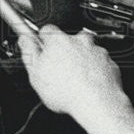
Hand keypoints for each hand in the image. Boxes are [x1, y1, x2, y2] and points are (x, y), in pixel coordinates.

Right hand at [18, 25, 133, 133]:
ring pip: (85, 51)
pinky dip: (93, 70)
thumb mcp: (35, 74)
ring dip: (79, 61)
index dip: (42, 42)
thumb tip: (25, 40)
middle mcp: (79, 40)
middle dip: (63, 52)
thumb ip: (29, 52)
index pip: (46, 30)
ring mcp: (96, 51)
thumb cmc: (67, 91)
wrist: (97, 102)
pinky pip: (98, 62)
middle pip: (67, 40)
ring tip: (73, 80)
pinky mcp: (109, 62)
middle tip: (57, 70)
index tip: (41, 51)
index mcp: (58, 40)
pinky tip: (87, 84)